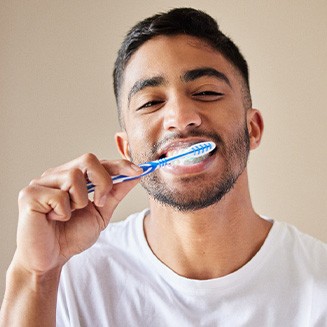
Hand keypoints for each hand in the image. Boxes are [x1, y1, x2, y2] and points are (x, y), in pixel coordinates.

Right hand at [13, 153, 141, 273]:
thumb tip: (135, 176)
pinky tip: (55, 219)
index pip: (99, 162)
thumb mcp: (100, 213)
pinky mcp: (29, 195)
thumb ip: (115, 193)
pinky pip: (59, 195)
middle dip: (103, 182)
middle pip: (88, 159)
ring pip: (74, 176)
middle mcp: (57, 175)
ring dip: (80, 201)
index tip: (138, 171)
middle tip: (99, 203)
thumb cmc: (71, 235)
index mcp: (72, 177)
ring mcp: (41, 183)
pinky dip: (64, 212)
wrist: (49, 260)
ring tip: (69, 215)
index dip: (120, 165)